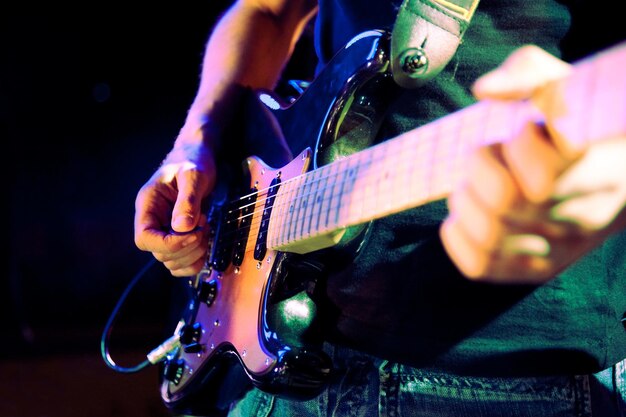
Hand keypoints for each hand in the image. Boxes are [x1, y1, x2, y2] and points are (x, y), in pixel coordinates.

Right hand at [134, 128, 217, 276]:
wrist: (197, 158)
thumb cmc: (192, 161)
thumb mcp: (193, 175)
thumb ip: (188, 200)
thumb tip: (182, 227)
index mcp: (148, 205)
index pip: (144, 238)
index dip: (168, 244)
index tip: (192, 233)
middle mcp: (153, 221)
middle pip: (160, 253)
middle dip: (187, 246)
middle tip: (203, 224)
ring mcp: (164, 231)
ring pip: (171, 262)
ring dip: (193, 254)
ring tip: (204, 229)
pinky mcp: (178, 237)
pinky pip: (181, 263)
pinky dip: (195, 261)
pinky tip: (205, 241)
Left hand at [440, 45, 625, 282]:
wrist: (621, 180)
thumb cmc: (582, 127)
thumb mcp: (570, 87)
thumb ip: (530, 72)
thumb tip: (484, 91)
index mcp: (598, 171)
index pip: (544, 174)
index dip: (519, 144)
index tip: (524, 130)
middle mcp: (582, 217)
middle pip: (504, 201)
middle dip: (480, 166)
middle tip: (489, 152)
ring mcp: (559, 251)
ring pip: (488, 235)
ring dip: (465, 200)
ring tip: (475, 183)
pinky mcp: (535, 270)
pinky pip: (479, 266)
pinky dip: (457, 236)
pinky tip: (466, 215)